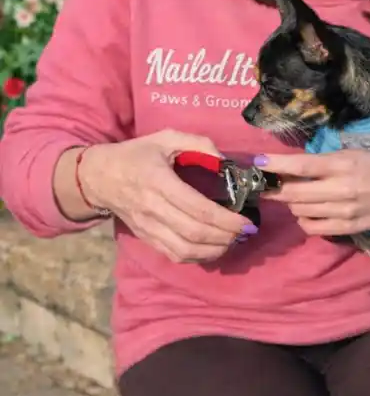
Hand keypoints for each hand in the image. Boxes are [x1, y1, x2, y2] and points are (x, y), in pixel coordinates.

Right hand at [78, 129, 256, 262]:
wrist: (98, 177)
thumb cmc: (136, 154)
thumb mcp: (165, 137)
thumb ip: (198, 144)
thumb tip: (226, 162)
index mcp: (159, 181)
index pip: (197, 208)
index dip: (225, 219)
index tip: (246, 221)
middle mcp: (152, 208)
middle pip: (194, 233)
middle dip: (226, 236)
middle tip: (246, 232)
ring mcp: (147, 227)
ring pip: (184, 249)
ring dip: (214, 250)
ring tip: (233, 241)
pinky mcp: (146, 238)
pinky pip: (174, 255)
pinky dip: (197, 257)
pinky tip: (213, 248)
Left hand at [258, 149, 369, 236]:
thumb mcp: (354, 154)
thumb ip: (325, 161)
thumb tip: (291, 167)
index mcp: (343, 164)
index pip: (301, 165)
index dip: (276, 165)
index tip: (258, 163)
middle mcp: (340, 188)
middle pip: (293, 192)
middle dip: (276, 188)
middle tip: (270, 184)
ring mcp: (343, 211)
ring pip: (300, 210)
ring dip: (291, 203)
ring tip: (295, 196)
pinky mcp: (348, 228)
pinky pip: (312, 228)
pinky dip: (303, 219)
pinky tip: (308, 212)